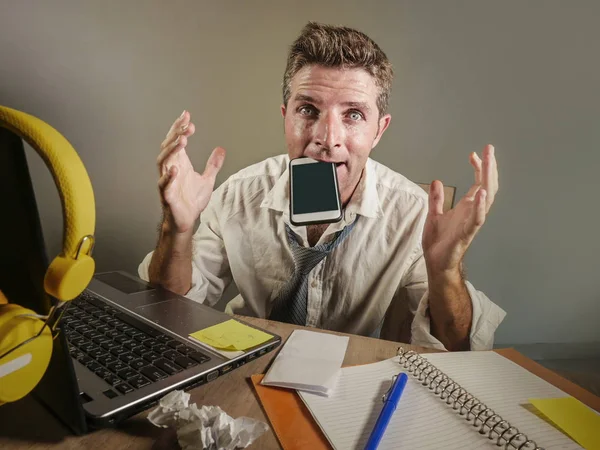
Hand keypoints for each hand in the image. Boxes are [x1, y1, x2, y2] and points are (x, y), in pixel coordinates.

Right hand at [157, 110, 224, 233]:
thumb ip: (213, 164)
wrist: (186, 221)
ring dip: (172, 150)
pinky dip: (168, 177)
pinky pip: (164, 185)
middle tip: (187, 126)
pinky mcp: (167, 196)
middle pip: (169, 147)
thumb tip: (221, 149)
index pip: (177, 141)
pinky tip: (174, 169)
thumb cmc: (192, 200)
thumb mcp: (207, 179)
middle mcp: (171, 169)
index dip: (179, 127)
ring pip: (163, 162)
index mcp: (179, 163)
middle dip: (177, 135)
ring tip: (182, 140)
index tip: (186, 115)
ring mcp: (167, 182)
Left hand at [422, 144, 497, 276]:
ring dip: (488, 181)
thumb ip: (436, 198)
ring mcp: (472, 222)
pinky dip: (479, 206)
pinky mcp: (467, 233)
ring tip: (488, 164)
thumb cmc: (438, 241)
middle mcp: (473, 212)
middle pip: (487, 185)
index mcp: (466, 206)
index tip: (474, 153)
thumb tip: (436, 181)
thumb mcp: (434, 214)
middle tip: (489, 149)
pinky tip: (480, 193)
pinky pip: (477, 219)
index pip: (478, 182)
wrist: (436, 262)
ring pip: (486, 198)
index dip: (479, 167)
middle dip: (489, 167)